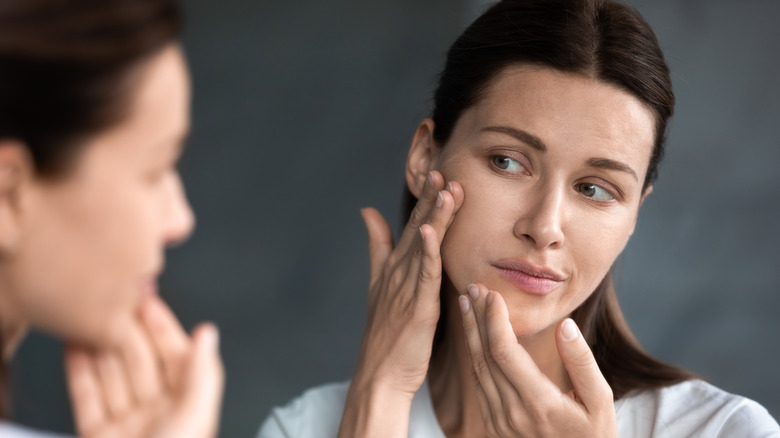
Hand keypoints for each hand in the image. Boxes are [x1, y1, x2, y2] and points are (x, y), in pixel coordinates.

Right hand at [65, 295, 223, 437]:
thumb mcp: (194, 414)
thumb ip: (201, 372)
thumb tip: (209, 333)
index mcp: (187, 404)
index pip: (175, 353)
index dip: (161, 324)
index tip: (147, 298)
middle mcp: (158, 411)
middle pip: (139, 361)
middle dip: (125, 329)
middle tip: (111, 301)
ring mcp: (127, 423)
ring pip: (111, 375)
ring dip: (99, 345)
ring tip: (87, 317)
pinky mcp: (97, 434)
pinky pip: (86, 397)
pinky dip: (78, 371)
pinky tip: (73, 347)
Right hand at [338, 170, 462, 436]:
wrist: (380, 374)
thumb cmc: (385, 334)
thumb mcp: (378, 284)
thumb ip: (377, 246)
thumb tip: (367, 212)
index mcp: (395, 268)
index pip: (412, 227)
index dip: (425, 201)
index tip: (437, 174)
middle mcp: (399, 273)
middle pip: (417, 229)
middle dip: (430, 199)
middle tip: (442, 170)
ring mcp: (406, 289)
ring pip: (424, 246)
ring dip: (433, 217)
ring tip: (444, 189)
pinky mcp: (416, 306)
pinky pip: (424, 274)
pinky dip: (427, 251)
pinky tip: (430, 231)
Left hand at [458, 283, 615, 436]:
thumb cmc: (594, 436)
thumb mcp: (601, 401)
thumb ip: (582, 362)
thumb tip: (565, 325)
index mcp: (539, 403)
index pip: (504, 351)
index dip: (494, 319)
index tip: (493, 294)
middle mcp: (512, 413)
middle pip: (484, 355)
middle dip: (476, 318)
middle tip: (473, 288)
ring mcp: (499, 422)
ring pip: (476, 368)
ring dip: (470, 333)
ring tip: (466, 304)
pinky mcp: (494, 426)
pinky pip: (478, 384)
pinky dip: (474, 354)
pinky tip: (474, 335)